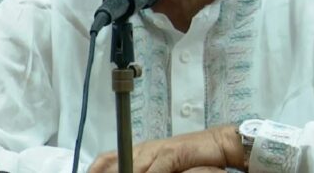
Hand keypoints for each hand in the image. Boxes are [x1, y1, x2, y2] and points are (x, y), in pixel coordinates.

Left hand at [88, 125, 243, 172]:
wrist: (218, 144)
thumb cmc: (191, 157)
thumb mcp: (164, 167)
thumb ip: (147, 171)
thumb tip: (127, 172)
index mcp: (141, 152)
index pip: (109, 158)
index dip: (95, 168)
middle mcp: (146, 149)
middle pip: (117, 161)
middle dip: (105, 172)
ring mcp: (160, 149)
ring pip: (133, 164)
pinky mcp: (175, 152)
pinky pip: (158, 166)